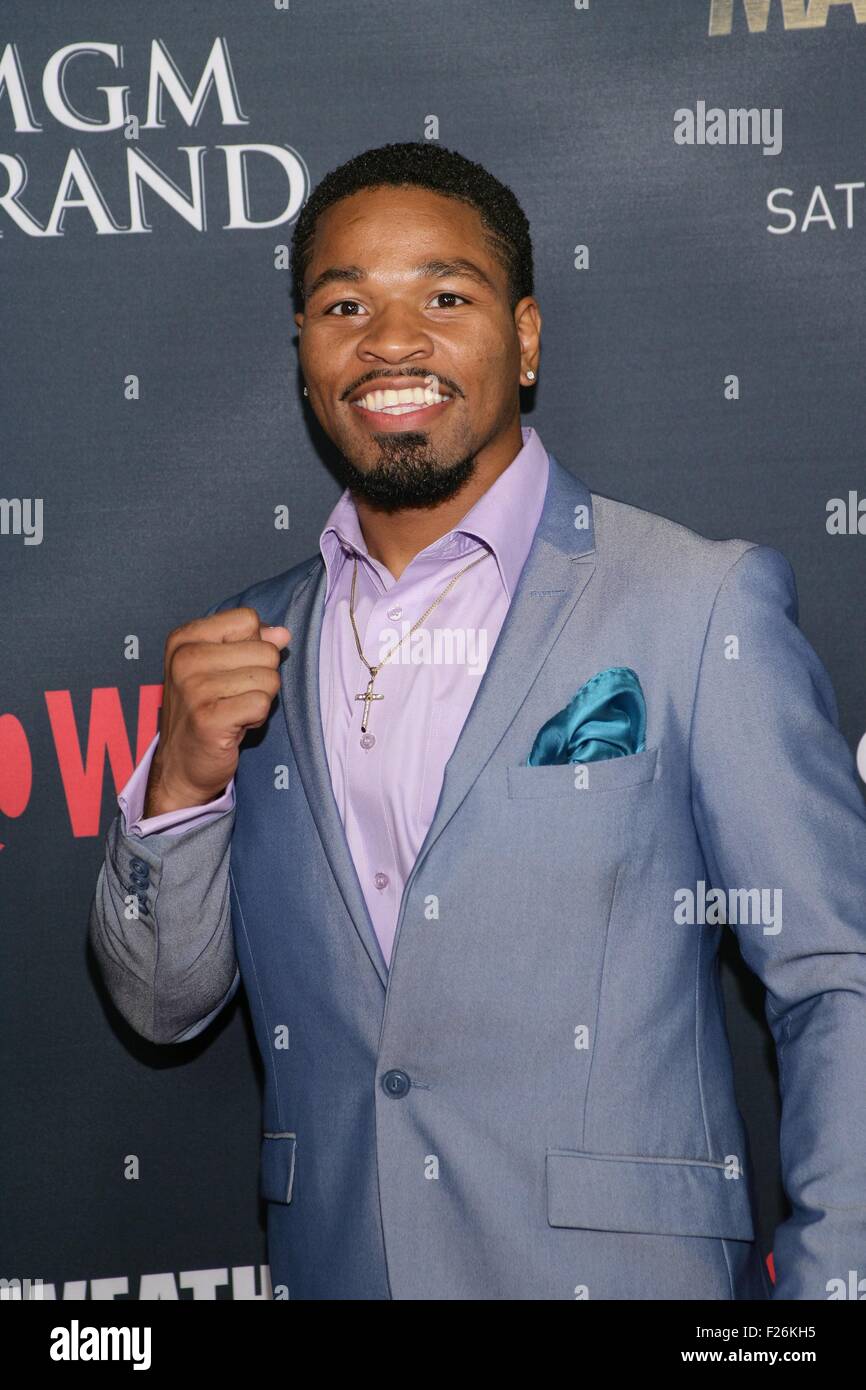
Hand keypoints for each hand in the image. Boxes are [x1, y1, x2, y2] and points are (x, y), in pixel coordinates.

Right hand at [144, 607, 290, 816]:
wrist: (182, 764)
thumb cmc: (206, 711)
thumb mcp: (222, 667)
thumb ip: (251, 642)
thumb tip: (283, 633)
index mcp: (185, 638)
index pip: (248, 619)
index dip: (253, 646)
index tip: (232, 670)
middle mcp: (185, 658)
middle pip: (265, 650)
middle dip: (262, 677)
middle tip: (234, 697)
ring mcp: (194, 688)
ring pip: (269, 678)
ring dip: (259, 700)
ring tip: (234, 711)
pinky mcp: (209, 718)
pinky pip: (262, 704)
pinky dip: (257, 718)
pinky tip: (236, 726)